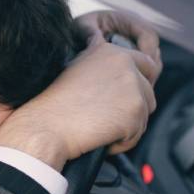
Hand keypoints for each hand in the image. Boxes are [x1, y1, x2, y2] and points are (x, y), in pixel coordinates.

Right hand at [0, 17, 160, 169]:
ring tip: (98, 127)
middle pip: (148, 92)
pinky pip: (137, 134)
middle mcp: (126, 64)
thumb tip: (124, 82)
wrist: (45, 126)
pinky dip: (121, 142)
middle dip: (132, 109)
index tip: (124, 100)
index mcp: (111, 51)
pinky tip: (99, 137)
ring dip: (126, 126)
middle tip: (105, 118)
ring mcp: (133, 87)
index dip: (138, 86)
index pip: (146, 65)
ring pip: (144, 114)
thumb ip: (105, 70)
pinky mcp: (135, 111)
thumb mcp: (79, 71)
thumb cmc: (54, 105)